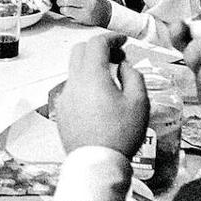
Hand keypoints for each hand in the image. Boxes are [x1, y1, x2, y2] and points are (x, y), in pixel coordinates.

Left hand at [53, 33, 147, 156]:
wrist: (98, 163)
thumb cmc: (121, 134)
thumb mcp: (139, 101)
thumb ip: (133, 75)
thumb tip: (123, 66)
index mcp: (91, 76)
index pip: (96, 43)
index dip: (111, 38)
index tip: (122, 41)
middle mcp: (73, 83)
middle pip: (79, 51)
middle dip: (98, 47)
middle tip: (116, 56)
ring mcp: (64, 97)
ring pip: (74, 70)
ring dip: (90, 66)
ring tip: (110, 80)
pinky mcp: (61, 111)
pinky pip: (72, 88)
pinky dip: (84, 84)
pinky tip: (99, 98)